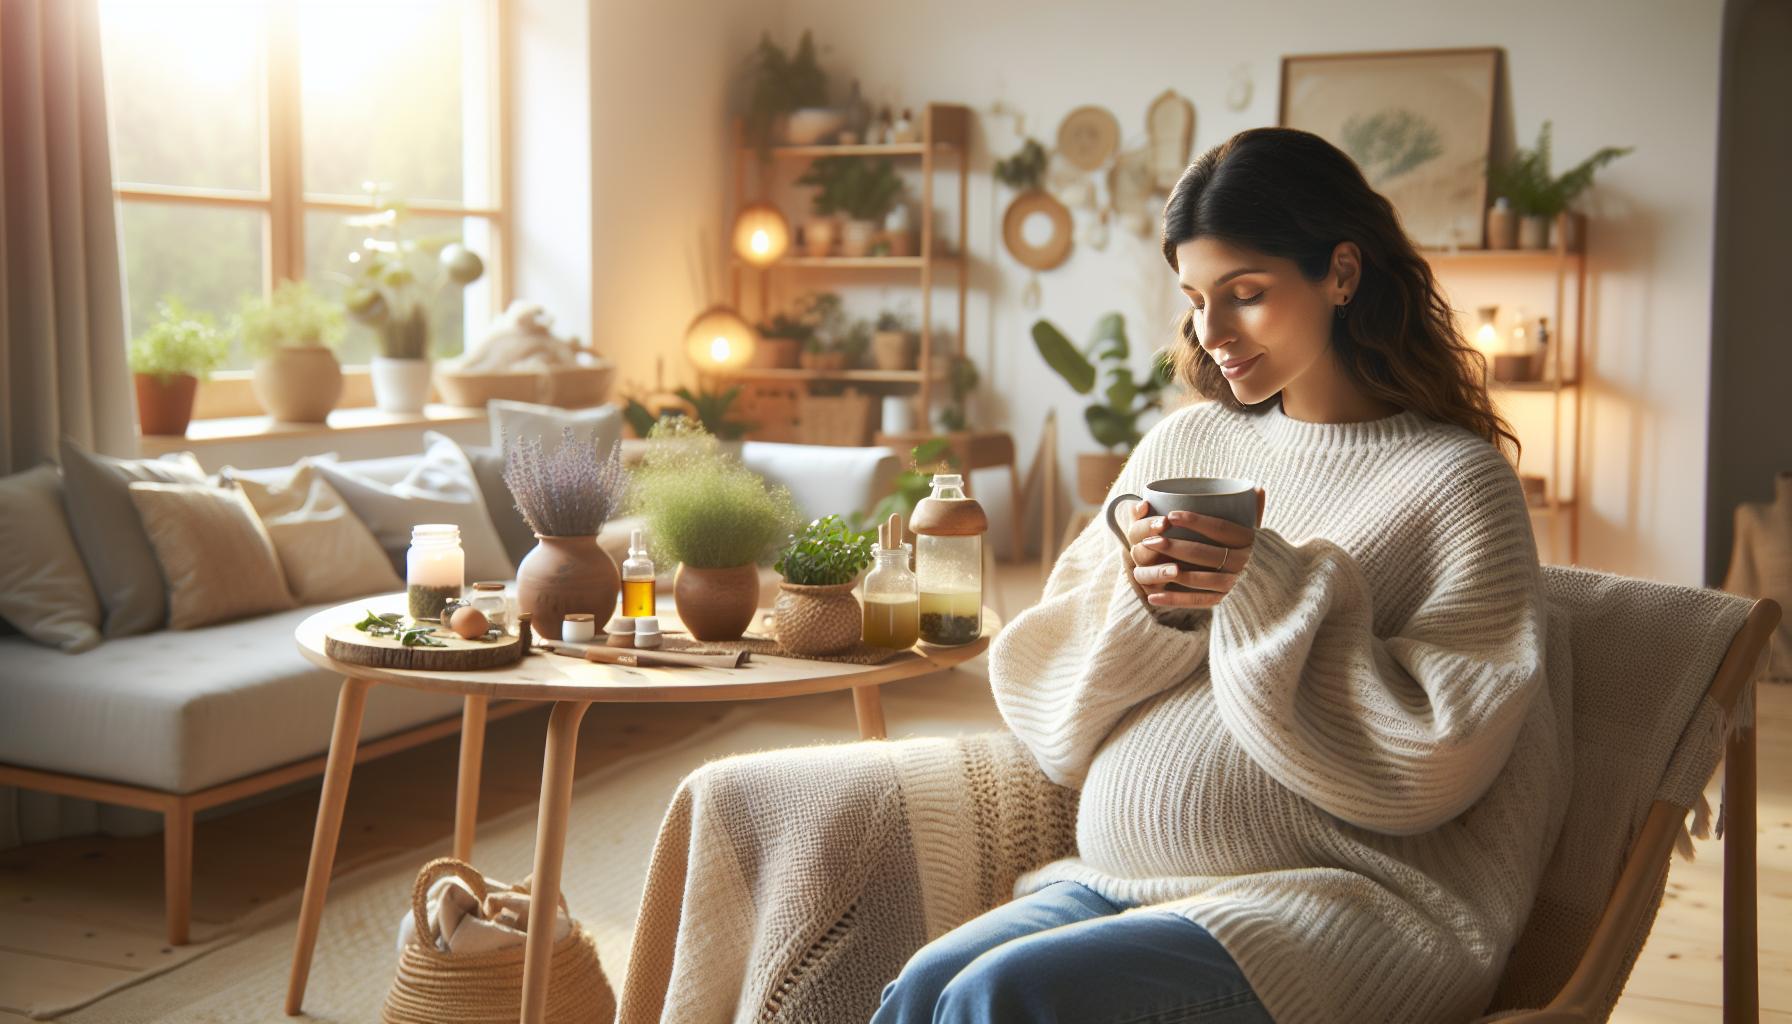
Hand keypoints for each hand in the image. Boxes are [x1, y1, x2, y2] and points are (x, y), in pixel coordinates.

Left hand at [1122, 487, 1265, 610]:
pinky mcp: (1225, 602)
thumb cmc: (1260, 553)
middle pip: (1203, 553)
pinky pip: (1196, 602)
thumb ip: (1255, 512)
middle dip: (1173, 546)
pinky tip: (1152, 596)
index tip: (1171, 515)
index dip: (1195, 521)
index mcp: (1250, 541)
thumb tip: (1258, 488)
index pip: (1219, 528)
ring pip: (1197, 578)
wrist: (1276, 588)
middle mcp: (1243, 564)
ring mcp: (1233, 585)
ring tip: (1145, 565)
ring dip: (1168, 571)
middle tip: (1148, 539)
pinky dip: (1173, 600)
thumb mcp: (1260, 533)